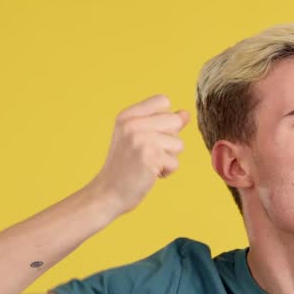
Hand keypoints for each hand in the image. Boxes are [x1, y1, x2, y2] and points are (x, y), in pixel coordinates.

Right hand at [89, 94, 190, 216]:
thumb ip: (161, 124)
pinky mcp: (149, 157)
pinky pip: (175, 162)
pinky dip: (166, 172)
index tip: (151, 135)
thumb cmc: (126, 166)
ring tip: (150, 164)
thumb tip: (185, 114)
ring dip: (169, 158)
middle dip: (170, 141)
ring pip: (179, 144)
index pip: (163, 101)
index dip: (165, 119)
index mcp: (127, 115)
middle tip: (150, 153)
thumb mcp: (138, 138)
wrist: (107, 192)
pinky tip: (150, 174)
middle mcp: (132, 123)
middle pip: (175, 120)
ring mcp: (140, 139)